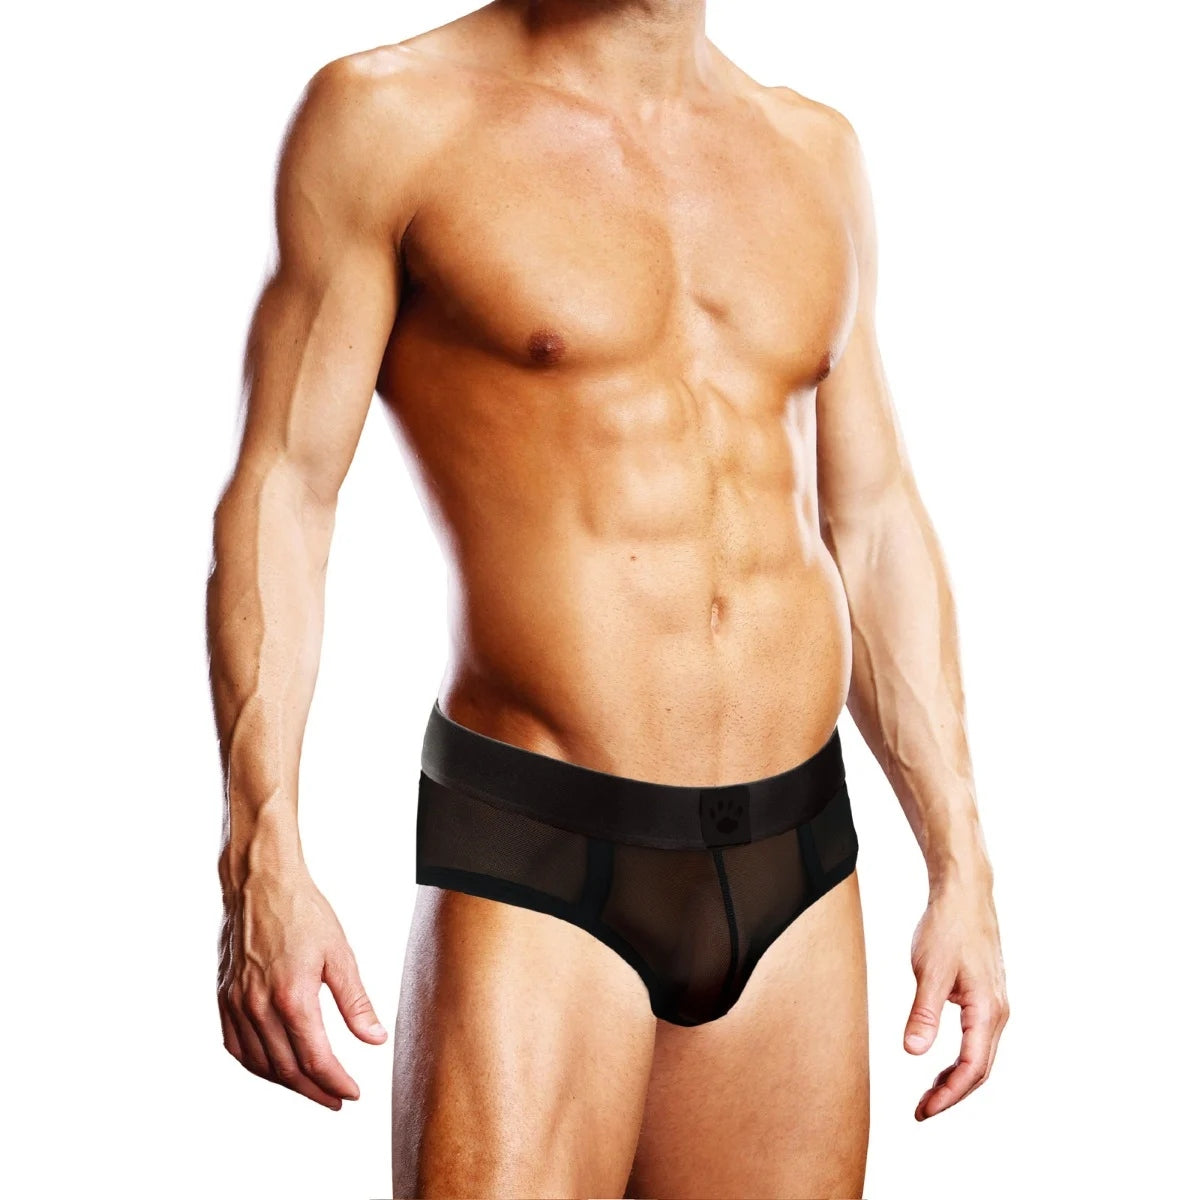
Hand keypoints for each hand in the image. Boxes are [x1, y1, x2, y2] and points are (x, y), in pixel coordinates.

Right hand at [217, 864, 387, 1108]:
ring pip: (260, 1064)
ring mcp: (236, 1004)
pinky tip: (273, 1067)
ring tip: (311, 1088)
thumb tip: (375, 1040)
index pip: (316, 1059)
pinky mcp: (223, 997)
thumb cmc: (304, 912)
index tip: (352, 1093)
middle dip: (314, 1091)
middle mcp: (259, 1007)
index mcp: (293, 997)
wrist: (260, 883)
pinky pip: (236, 1047)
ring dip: (287, 1083)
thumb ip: (356, 1001)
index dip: (336, 1082)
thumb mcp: (340, 954)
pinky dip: (256, 1065)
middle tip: (336, 1100)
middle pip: (287, 1070)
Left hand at [904, 876, 1008, 1120]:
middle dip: (952, 1094)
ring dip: (956, 1078)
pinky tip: (940, 1061)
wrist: (964, 894)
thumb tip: (914, 1053)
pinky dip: (960, 1058)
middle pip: (979, 1069)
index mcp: (988, 1011)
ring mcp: (995, 1004)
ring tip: (927, 1093)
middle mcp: (998, 1013)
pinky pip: (977, 1039)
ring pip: (980, 1056)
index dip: (947, 1095)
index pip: (971, 1069)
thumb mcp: (929, 971)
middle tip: (921, 1110)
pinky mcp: (986, 996)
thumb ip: (923, 1013)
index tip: (923, 1111)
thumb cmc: (947, 927)